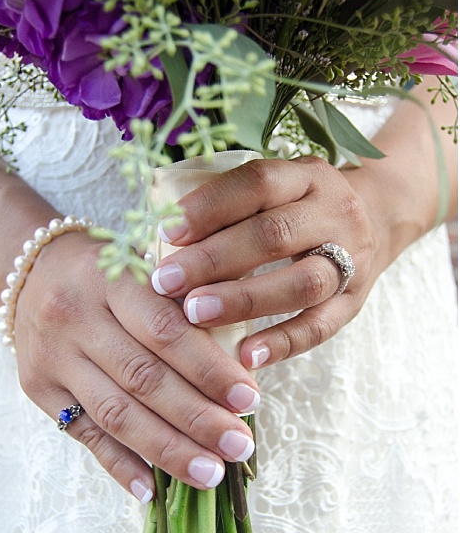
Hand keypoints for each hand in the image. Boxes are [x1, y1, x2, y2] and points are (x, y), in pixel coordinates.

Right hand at [13, 229, 261, 500]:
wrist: (30, 270)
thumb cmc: (107, 272)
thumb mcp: (144, 266)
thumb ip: (187, 303)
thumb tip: (241, 369)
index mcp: (108, 279)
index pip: (164, 330)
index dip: (209, 369)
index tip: (250, 400)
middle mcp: (74, 316)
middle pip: (142, 378)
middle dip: (197, 418)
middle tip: (239, 447)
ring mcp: (53, 356)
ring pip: (114, 413)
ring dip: (166, 449)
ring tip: (209, 473)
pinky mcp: (38, 388)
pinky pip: (83, 433)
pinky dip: (118, 464)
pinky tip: (151, 489)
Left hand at [148, 156, 379, 368]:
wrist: (379, 216)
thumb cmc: (293, 208)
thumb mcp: (270, 192)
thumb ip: (224, 210)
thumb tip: (154, 242)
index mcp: (305, 177)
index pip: (256, 183)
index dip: (209, 207)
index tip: (166, 232)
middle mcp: (334, 212)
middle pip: (274, 235)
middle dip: (214, 259)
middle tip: (166, 282)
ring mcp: (351, 258)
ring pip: (302, 282)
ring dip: (244, 300)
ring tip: (196, 314)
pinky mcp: (355, 302)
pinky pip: (320, 326)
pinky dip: (281, 343)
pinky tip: (244, 355)